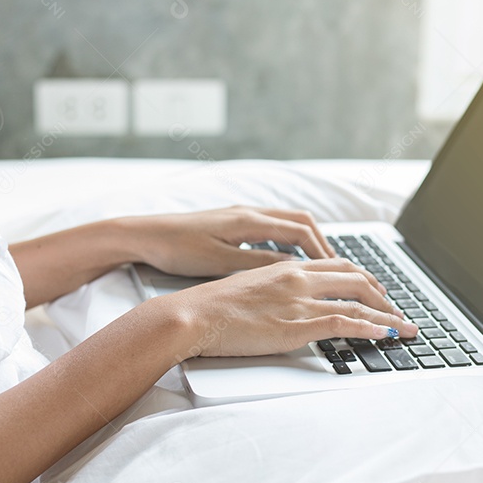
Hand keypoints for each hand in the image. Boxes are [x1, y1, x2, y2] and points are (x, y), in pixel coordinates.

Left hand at [121, 206, 335, 276]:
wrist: (144, 235)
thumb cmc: (177, 249)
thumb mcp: (221, 262)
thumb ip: (259, 264)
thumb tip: (293, 267)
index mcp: (249, 221)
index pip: (301, 231)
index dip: (323, 251)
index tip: (339, 270)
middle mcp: (248, 212)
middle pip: (300, 220)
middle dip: (322, 243)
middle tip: (338, 266)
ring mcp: (239, 215)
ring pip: (286, 222)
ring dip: (306, 240)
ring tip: (319, 264)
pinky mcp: (230, 223)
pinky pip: (270, 227)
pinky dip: (287, 240)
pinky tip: (285, 259)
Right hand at [162, 258, 419, 357]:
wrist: (192, 315)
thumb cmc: (211, 306)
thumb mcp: (247, 287)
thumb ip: (272, 289)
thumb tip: (283, 300)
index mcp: (286, 266)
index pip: (337, 265)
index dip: (362, 277)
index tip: (376, 288)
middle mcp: (298, 277)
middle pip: (355, 279)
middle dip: (382, 294)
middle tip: (397, 310)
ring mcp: (300, 300)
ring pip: (357, 301)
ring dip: (387, 315)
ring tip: (406, 327)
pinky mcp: (297, 324)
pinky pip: (344, 323)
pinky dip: (370, 328)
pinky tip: (385, 334)